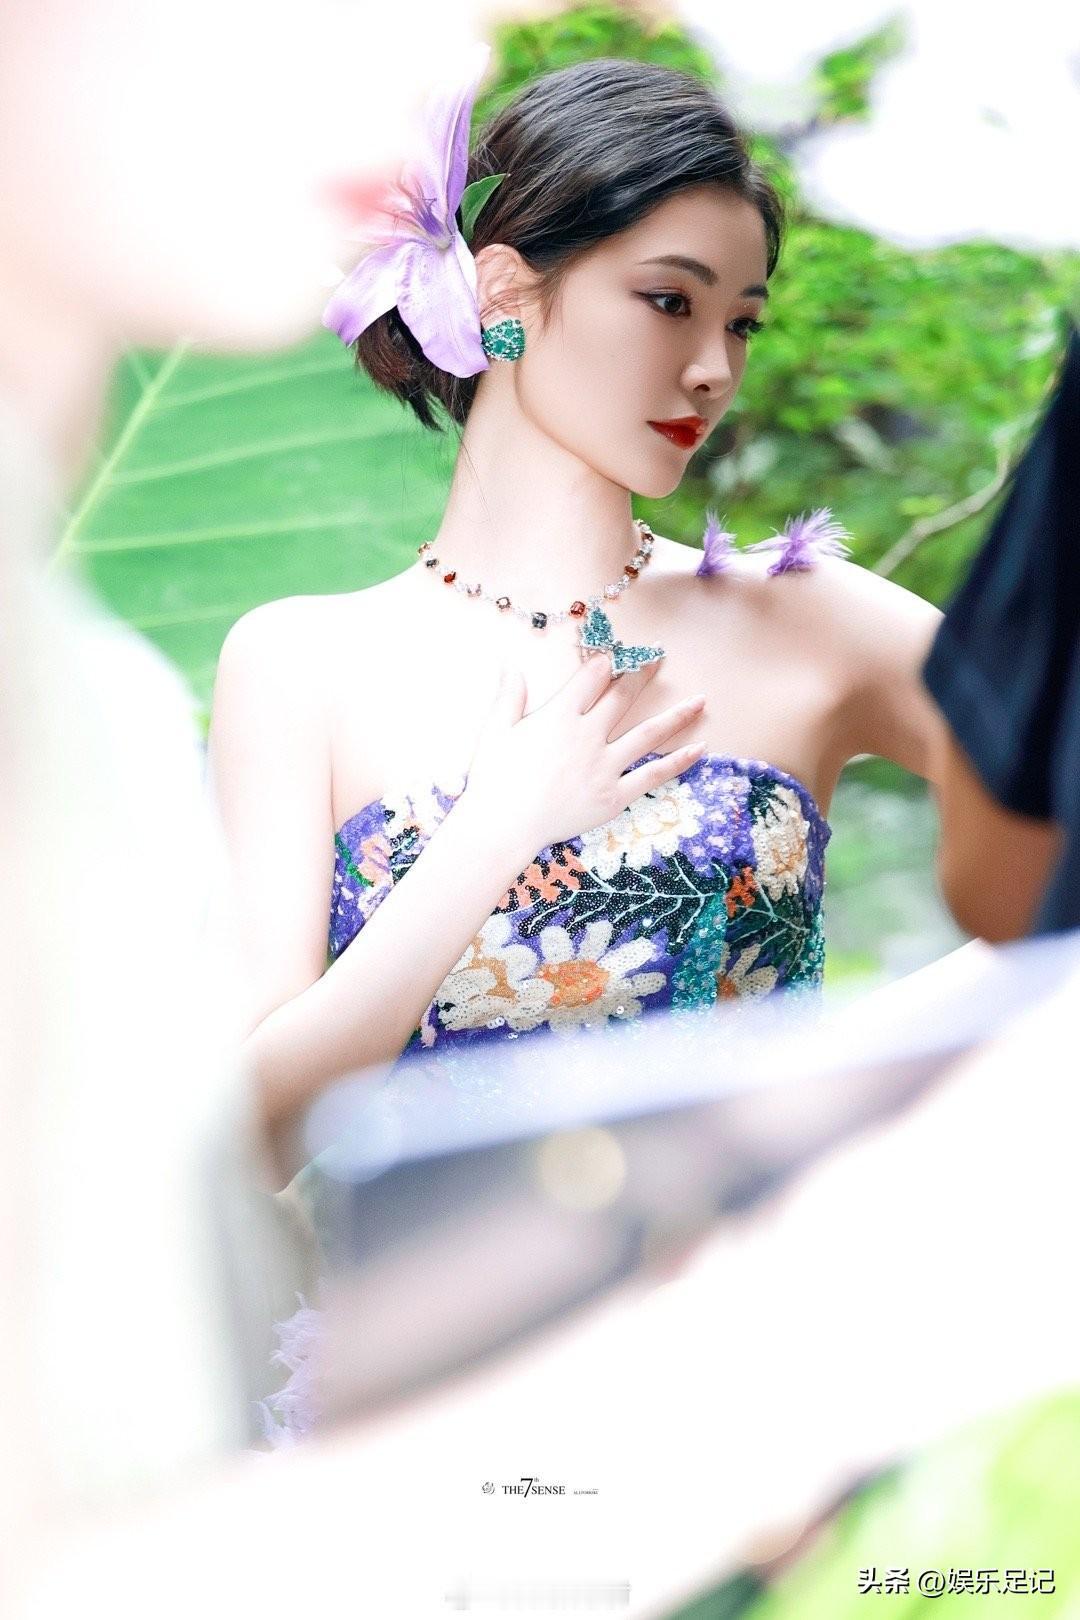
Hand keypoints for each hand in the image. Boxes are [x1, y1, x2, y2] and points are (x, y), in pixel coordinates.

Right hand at [462, 656, 705, 855]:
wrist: (503, 826)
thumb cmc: (493, 781)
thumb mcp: (495, 732)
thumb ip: (509, 697)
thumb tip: (511, 666)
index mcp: (558, 716)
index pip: (591, 677)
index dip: (606, 661)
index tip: (618, 652)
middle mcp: (587, 735)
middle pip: (622, 697)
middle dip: (642, 673)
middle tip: (659, 657)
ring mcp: (605, 766)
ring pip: (648, 733)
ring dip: (677, 714)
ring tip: (701, 700)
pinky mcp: (615, 795)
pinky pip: (653, 775)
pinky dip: (679, 762)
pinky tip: (700, 748)